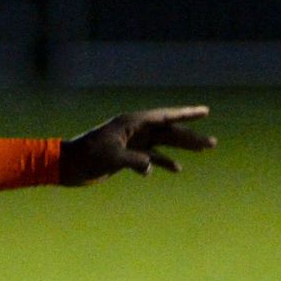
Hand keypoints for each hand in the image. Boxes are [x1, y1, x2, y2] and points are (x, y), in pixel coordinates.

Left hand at [57, 106, 215, 185]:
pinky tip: (177, 169)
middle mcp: (135, 130)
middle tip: (212, 143)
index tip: (205, 111)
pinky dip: (162, 162)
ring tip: (204, 150)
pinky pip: (151, 157)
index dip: (186, 114)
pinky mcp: (127, 155)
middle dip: (191, 136)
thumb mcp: (110, 158)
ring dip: (182, 148)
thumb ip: (132, 161)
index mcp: (132, 123)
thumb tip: (149, 167)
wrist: (67, 166)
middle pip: (169, 131)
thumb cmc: (86, 157)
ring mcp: (132, 142)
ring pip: (163, 143)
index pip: (164, 117)